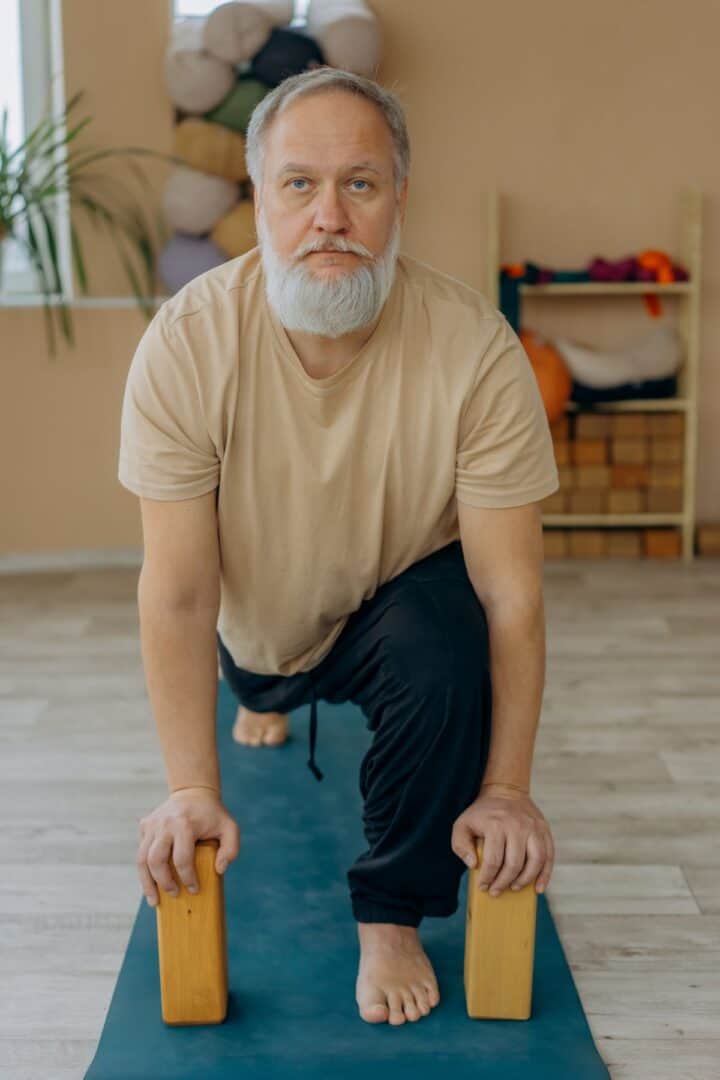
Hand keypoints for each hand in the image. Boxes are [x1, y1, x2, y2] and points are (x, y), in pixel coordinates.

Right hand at [136, 788, 240, 906]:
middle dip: (164, 882)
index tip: (194, 889)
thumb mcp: (230, 827)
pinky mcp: (145, 826)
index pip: (182, 859)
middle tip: (174, 894)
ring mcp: (152, 825)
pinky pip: (141, 852)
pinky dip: (144, 870)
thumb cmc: (213, 814)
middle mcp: (165, 824)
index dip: (188, 878)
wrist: (194, 791)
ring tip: (154, 900)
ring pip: (142, 859)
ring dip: (147, 883)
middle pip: (156, 860)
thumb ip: (231, 849)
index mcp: (185, 824)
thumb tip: (219, 870)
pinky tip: (151, 883)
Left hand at [451, 785, 553, 896]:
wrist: (505, 791)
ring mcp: (533, 827)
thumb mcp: (462, 824)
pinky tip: (538, 887)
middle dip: (504, 882)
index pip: (493, 860)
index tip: (484, 886)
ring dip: (525, 880)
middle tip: (496, 891)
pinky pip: (549, 855)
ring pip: (536, 861)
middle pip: (514, 863)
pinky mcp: (544, 830)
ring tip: (514, 888)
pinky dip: (545, 874)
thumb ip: (460, 845)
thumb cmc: (482, 813)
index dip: (488, 878)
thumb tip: (473, 865)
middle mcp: (517, 825)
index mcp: (496, 824)